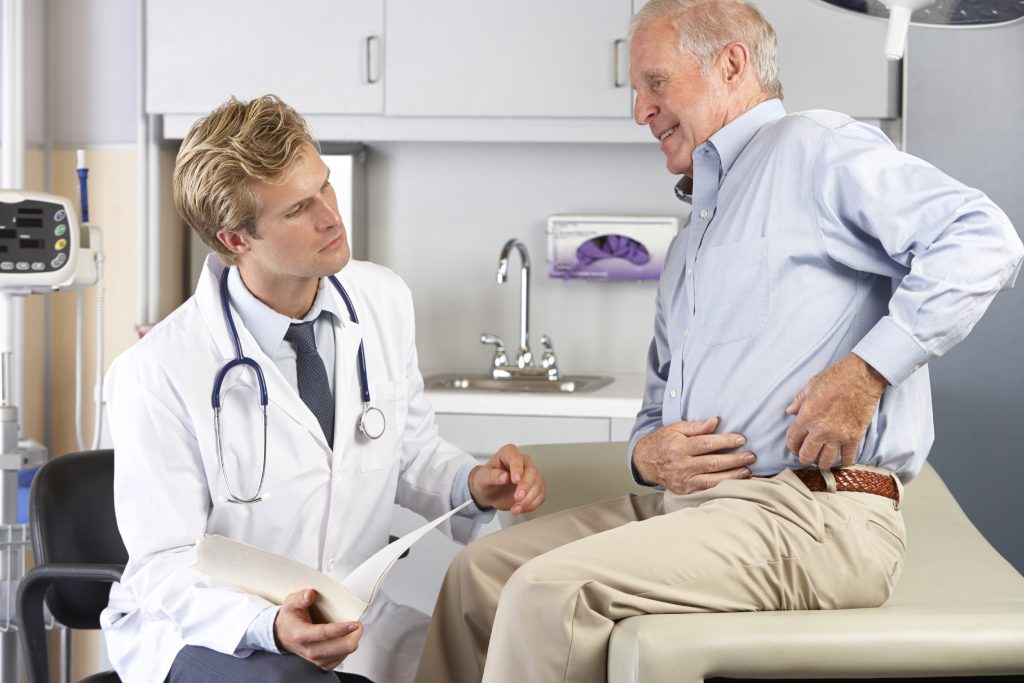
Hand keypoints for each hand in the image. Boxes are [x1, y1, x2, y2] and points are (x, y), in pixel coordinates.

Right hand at [274, 589, 361, 670]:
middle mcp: (309, 650)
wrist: (283, 635)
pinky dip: (347, 649)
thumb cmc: (290, 618)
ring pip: (343, 654)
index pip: (324, 634)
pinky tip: (346, 638)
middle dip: (354, 636)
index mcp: (301, 635)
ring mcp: (316, 660)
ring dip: (352, 641)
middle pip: (339, 648)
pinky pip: (342, 659)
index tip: (354, 623)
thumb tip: (310, 594)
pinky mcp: (322, 664)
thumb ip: (301, 597)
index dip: (342, 629)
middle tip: (358, 624)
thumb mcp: (291, 603)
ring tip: (353, 630)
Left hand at [468, 444, 545, 515]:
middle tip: (517, 498)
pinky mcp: (535, 487)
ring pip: (538, 484)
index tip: (515, 480)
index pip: (516, 458)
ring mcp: (531, 474)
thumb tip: (504, 476)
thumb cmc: (486, 481)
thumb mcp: (483, 478)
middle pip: (531, 471)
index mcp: (508, 453)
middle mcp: (522, 462)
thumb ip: (492, 476)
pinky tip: (521, 508)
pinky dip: (532, 504)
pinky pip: (540, 495)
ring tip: (515, 508)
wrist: (490, 493)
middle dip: (525, 486)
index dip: (517, 468)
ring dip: (528, 499)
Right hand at [632, 417, 754, 494]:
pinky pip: (706, 489)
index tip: (741, 439)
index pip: (707, 444)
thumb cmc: (662, 442)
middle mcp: (681, 465)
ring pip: (712, 479)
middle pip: (713, 463)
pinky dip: (722, 487)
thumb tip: (715, 421)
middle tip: (751, 456)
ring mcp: (683, 480)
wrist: (644, 462)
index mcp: (679, 447)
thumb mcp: (675, 429)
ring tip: (747, 471)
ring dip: (732, 476)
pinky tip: (734, 483)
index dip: (725, 441)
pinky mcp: (685, 490)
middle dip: (735, 460)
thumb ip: (696, 426)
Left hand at [785, 353, 888, 468]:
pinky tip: (842, 460)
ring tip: (822, 459)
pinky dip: (844, 461)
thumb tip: (790, 411)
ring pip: (826, 461)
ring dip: (822, 462)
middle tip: (806, 455)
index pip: (792, 439)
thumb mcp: (810, 386)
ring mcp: (838, 436)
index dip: (791, 445)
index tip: (794, 446)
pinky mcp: (855, 437)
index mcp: (807, 417)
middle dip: (804, 457)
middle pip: (807, 455)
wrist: (862, 377)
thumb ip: (798, 401)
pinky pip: (848, 457)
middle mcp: (821, 430)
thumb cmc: (835, 378)